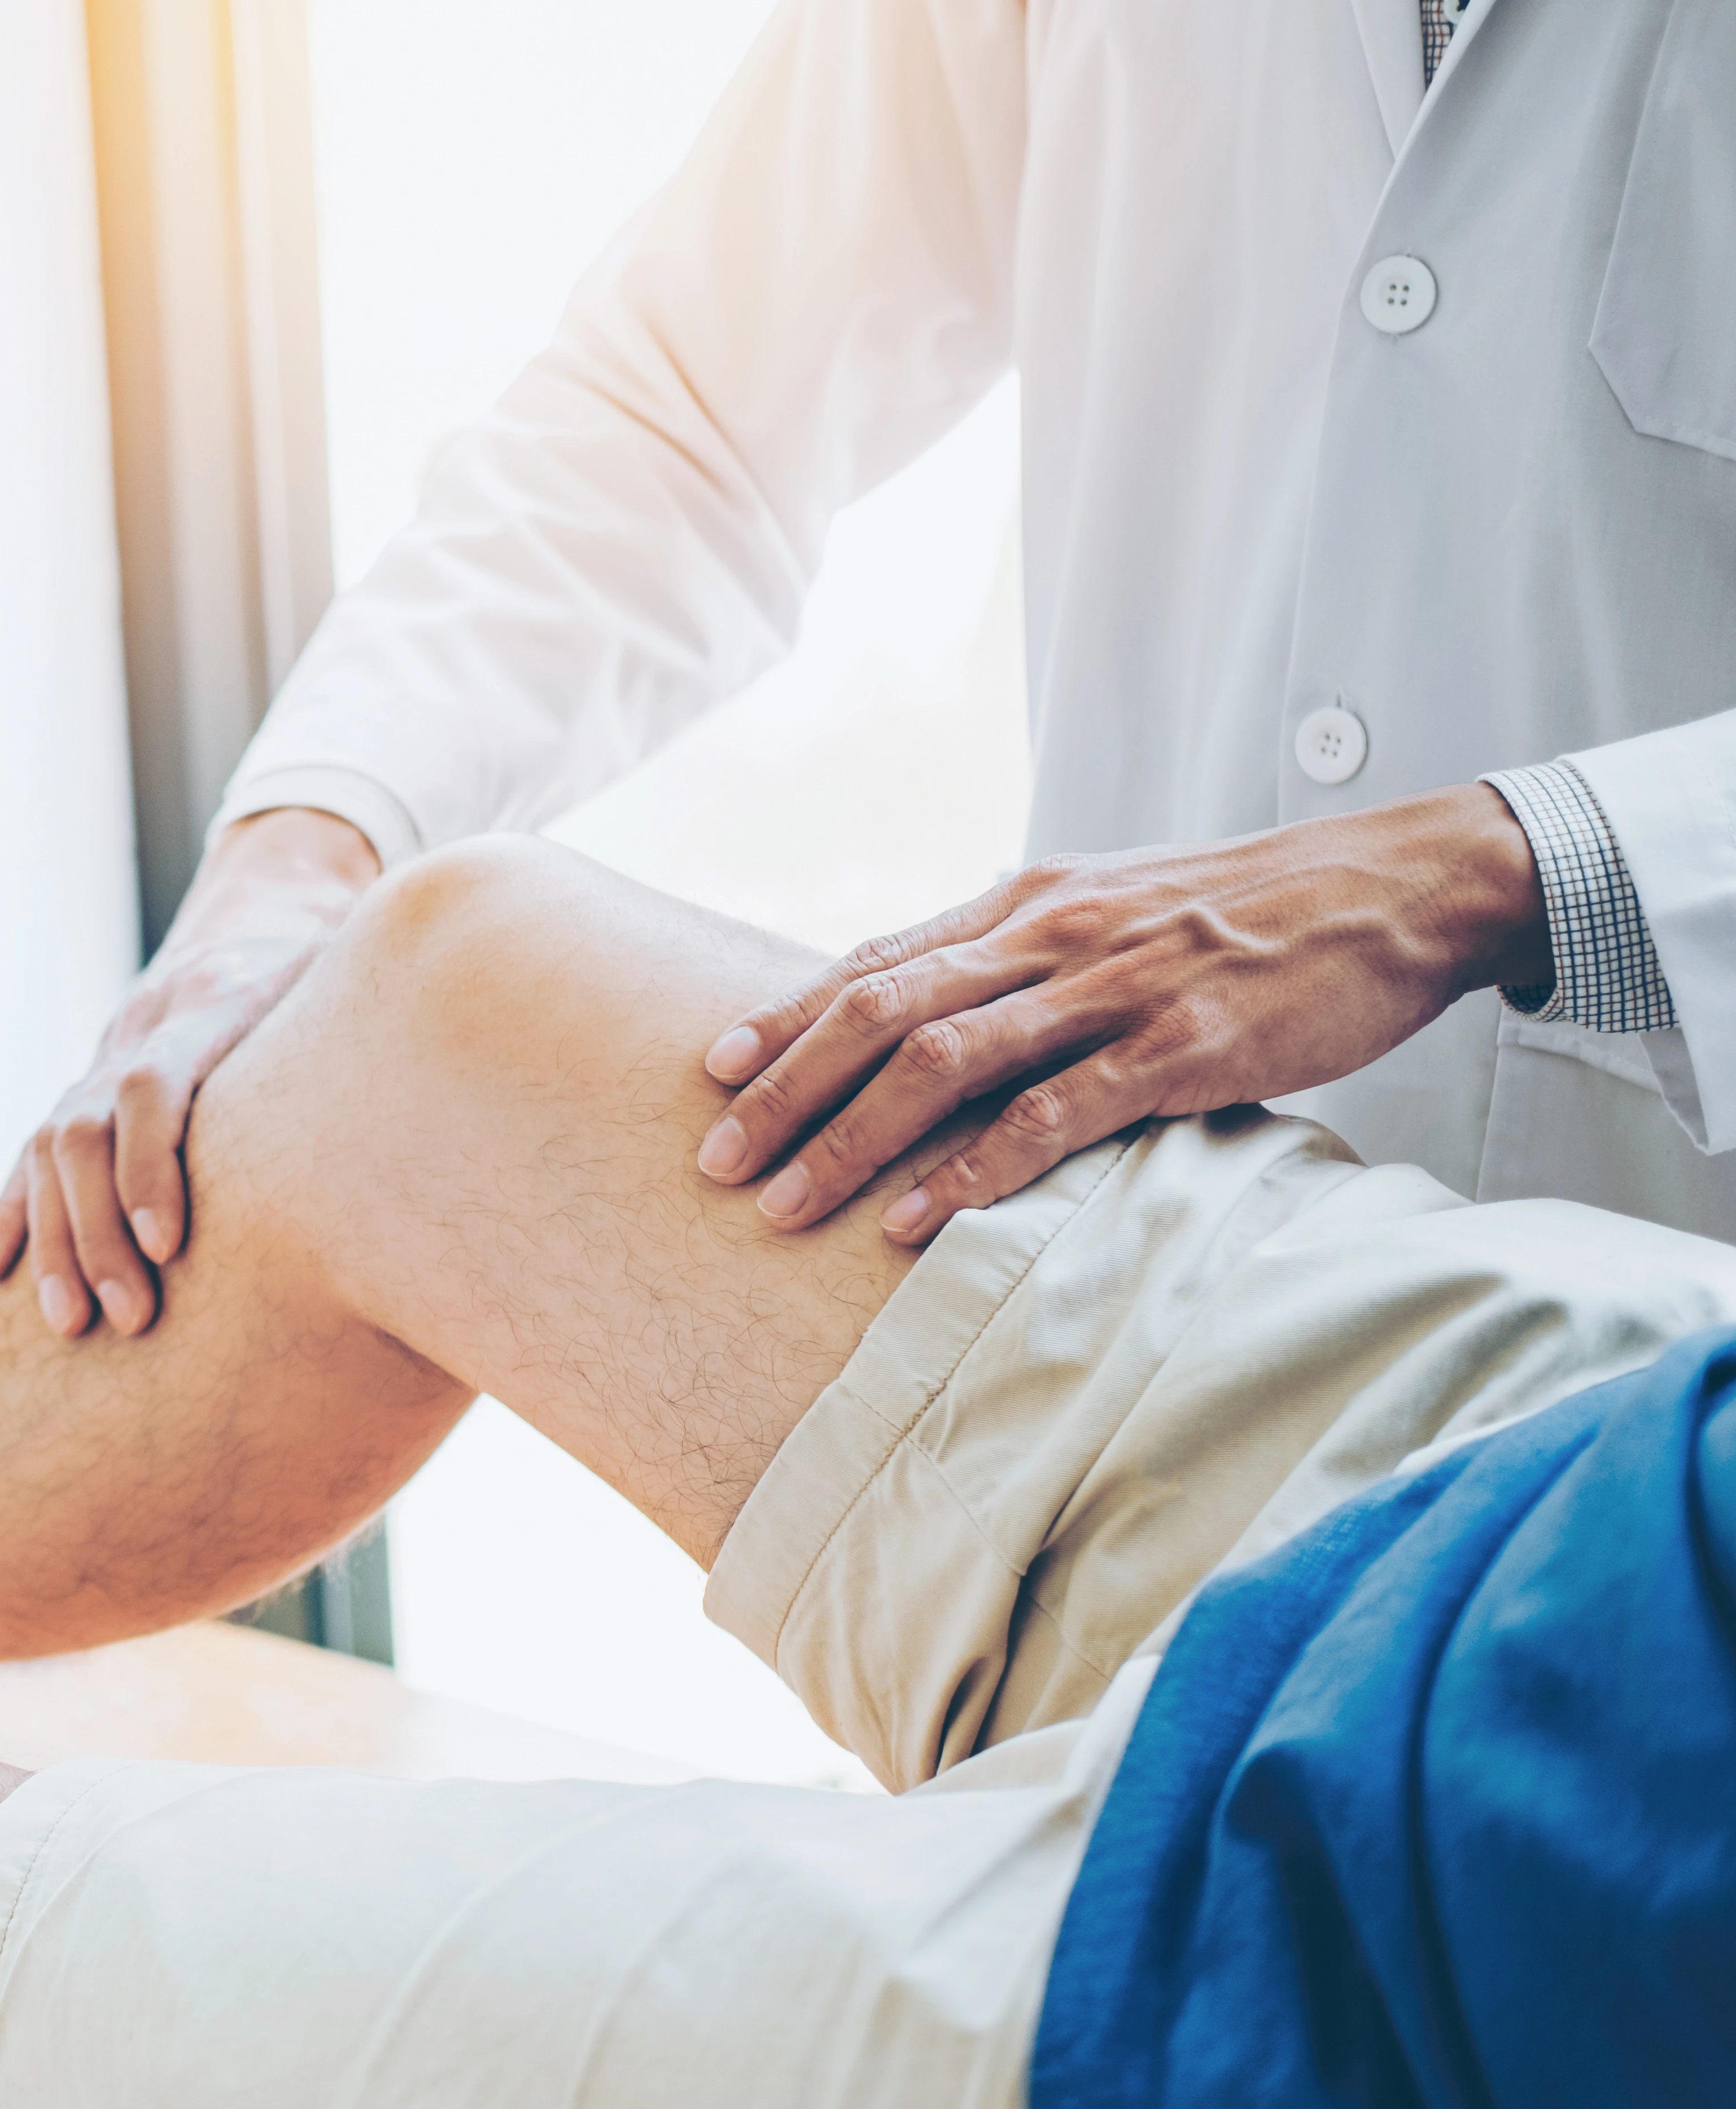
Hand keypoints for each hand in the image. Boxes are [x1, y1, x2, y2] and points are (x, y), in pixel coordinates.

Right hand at [0, 807, 380, 1336]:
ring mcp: (104, 1057)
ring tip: (71, 1326)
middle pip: (83, 1128)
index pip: (153, 1085)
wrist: (274, 909)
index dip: (150, 1167)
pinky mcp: (86, 1085)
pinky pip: (27, 1153)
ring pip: (46, 1149)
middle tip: (129, 1318)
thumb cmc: (342, 972)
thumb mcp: (368, 978)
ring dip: (54, 1240)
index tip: (173, 1248)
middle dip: (97, 1232)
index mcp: (216, 1001)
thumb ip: (392, 1023)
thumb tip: (476, 1072)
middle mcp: (145, 1028)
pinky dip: (10, 1213)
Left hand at [693, 781, 1553, 1242]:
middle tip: (715, 1160)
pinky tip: (914, 1222)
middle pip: (881, 1013)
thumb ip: (1023, 952)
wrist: (1393, 886)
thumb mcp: (1113, 908)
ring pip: (943, 1064)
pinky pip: (1049, 1116)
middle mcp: (1049, 935)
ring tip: (784, 1207)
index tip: (715, 1070)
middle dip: (787, 1092)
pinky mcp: (1177, 1046)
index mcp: (1027, 901)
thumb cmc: (1246, 910)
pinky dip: (971, 1172)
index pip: (877, 960)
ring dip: (852, 1141)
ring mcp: (1111, 990)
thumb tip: (940, 1005)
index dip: (787, 1016)